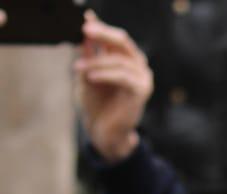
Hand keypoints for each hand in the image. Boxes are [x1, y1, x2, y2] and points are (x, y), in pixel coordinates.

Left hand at [74, 13, 152, 163]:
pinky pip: (123, 76)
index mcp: (125, 59)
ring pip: (119, 60)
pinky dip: (105, 75)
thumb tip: (83, 36)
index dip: (101, 28)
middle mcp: (137, 65)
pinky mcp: (142, 91)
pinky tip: (90, 77)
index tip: (84, 23)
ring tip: (78, 68)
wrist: (105, 131)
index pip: (114, 37)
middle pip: (122, 42)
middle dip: (103, 34)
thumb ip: (88, 57)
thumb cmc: (97, 103)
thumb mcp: (88, 74)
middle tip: (86, 31)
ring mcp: (142, 78)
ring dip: (96, 62)